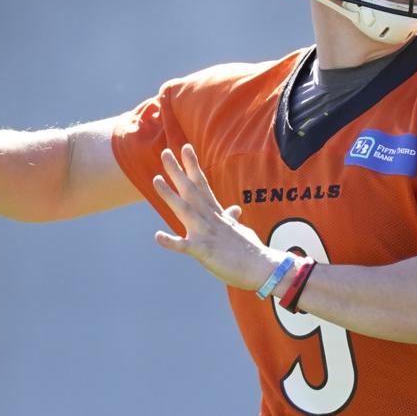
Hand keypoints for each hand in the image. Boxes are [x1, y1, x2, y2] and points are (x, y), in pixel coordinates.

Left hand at [152, 144, 283, 290]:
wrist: (261, 268)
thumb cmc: (250, 251)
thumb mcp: (239, 230)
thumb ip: (232, 219)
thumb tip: (235, 210)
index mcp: (216, 214)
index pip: (202, 184)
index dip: (192, 166)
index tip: (184, 148)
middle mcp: (210, 219)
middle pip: (191, 190)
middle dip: (177, 171)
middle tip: (165, 153)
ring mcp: (206, 234)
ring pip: (185, 210)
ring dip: (170, 195)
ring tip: (155, 180)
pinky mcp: (204, 252)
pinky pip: (184, 247)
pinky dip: (171, 242)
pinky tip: (157, 236)